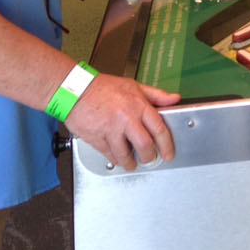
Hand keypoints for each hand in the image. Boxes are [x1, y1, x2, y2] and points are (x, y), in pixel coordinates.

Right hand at [65, 74, 180, 170]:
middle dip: (149, 157)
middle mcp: (126, 118)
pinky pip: (110, 155)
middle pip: (145, 146)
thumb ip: (156, 95)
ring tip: (132, 163)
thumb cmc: (102, 87)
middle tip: (149, 159)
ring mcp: (111, 130)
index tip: (168, 153)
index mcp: (138, 105)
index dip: (166, 145)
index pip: (159, 129)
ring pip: (126, 155)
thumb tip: (174, 99)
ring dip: (131, 163)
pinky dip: (116, 159)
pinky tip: (118, 157)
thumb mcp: (133, 86)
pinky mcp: (97, 139)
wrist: (75, 89)